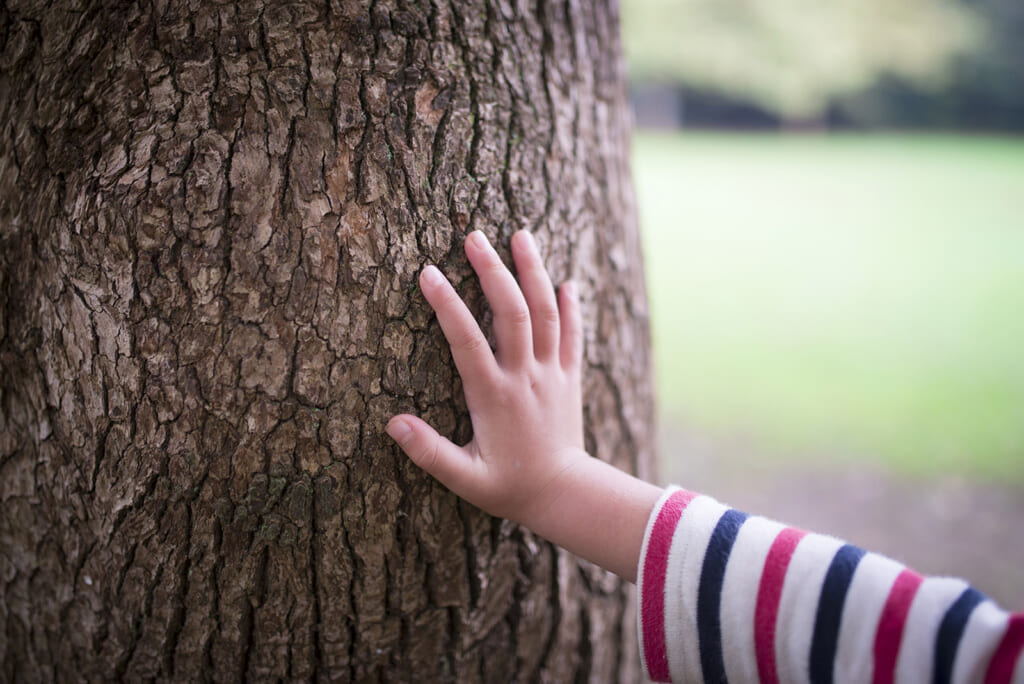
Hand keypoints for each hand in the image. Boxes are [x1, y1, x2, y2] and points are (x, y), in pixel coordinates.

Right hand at [387, 230, 585, 530]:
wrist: (565, 494)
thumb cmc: (509, 487)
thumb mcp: (464, 478)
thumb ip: (429, 452)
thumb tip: (393, 424)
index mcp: (494, 396)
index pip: (466, 341)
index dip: (446, 305)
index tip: (427, 273)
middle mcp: (525, 377)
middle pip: (512, 313)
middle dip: (493, 271)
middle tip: (474, 236)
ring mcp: (552, 374)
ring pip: (546, 314)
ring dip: (533, 272)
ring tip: (521, 235)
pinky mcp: (570, 378)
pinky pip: (573, 335)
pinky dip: (570, 306)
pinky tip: (565, 281)